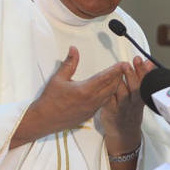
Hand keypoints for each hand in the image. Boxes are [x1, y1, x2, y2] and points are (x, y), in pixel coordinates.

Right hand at [10, 46, 124, 148]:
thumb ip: (69, 63)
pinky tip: (110, 89)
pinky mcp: (90, 115)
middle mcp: (92, 101)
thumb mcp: (58, 78)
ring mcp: (92, 109)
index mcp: (85, 90)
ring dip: (116, 85)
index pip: (105, 78)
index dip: (115, 70)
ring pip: (109, 95)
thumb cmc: (50, 99)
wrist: (44, 120)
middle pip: (112, 87)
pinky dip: (109, 94)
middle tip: (124, 68)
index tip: (122, 63)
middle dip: (119, 76)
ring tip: (120, 76)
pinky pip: (104, 102)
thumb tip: (74, 49)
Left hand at [101, 57, 154, 155]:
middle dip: (131, 75)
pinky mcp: (112, 113)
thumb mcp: (139, 94)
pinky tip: (104, 85)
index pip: (144, 80)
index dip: (142, 69)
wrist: (124, 133)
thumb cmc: (130, 110)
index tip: (138, 58)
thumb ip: (143, 76)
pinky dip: (108, 94)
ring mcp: (123, 108)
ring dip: (119, 83)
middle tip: (126, 64)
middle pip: (135, 88)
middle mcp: (134, 102)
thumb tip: (149, 61)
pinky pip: (110, 102)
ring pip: (123, 95)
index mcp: (141, 95)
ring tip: (115, 73)